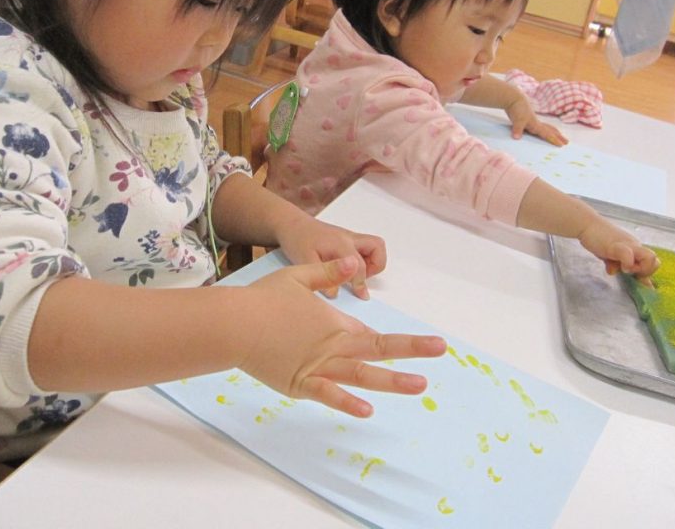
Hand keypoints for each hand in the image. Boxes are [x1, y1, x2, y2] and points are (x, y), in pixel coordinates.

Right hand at [242, 257, 446, 416]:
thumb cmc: (263, 299)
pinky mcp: (300, 384)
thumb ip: (328, 272)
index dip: (393, 341)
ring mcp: (318, 367)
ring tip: (419, 385)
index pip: (370, 334)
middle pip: (378, 349)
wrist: (234, 324)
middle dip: (411, 350)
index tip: (418, 345)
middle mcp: (332, 345)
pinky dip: (347, 402)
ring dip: (392, 380)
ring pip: (361, 375)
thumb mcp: (298, 275)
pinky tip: (367, 410)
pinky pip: (328, 394)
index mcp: (334, 322)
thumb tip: (354, 265)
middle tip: (440, 350)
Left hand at [275, 214, 386, 299]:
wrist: (291, 224)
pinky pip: (364, 247)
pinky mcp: (346, 238)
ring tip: (353, 273)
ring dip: (371, 262)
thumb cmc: (297, 240)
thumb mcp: (304, 260)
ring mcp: (349, 236)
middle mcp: (349, 237)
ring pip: (374, 246)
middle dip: (375, 266)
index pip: (359, 265)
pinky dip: (363, 259)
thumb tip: (335, 294)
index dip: (361, 283)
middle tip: (359, 278)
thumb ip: (321, 276)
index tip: (360, 296)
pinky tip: (346, 268)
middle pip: (377, 247)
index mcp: (340, 243)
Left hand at [505, 95, 567, 146]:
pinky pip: (540, 126)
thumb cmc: (517, 109)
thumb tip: (516, 137)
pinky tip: (543, 130)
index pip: (547, 134)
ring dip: (553, 132)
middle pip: (550, 131)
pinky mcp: (529, 120)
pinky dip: (545, 129)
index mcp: (536, 125)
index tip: (561, 145)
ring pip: (547, 128)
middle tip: (567, 142)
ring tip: (559, 135)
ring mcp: (533, 121)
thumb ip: (517, 129)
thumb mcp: (517, 120)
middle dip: (559, 136)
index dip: (554, 140)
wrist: (514, 98)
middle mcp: (537, 123)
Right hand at [578, 217, 658, 285]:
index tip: (632, 276)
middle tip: (628, 272)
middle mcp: (635, 246)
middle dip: (644, 273)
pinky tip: (614, 267)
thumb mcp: (608, 253)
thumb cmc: (597, 238)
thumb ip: (614, 262)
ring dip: (639, 269)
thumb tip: (614, 272)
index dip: (645, 272)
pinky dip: (626, 264)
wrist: (586, 224)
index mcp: (634, 248)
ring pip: (649, 258)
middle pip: (654, 262)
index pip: (652, 262)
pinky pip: (628, 255)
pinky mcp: (616, 245)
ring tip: (624, 269)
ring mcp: (627, 245)